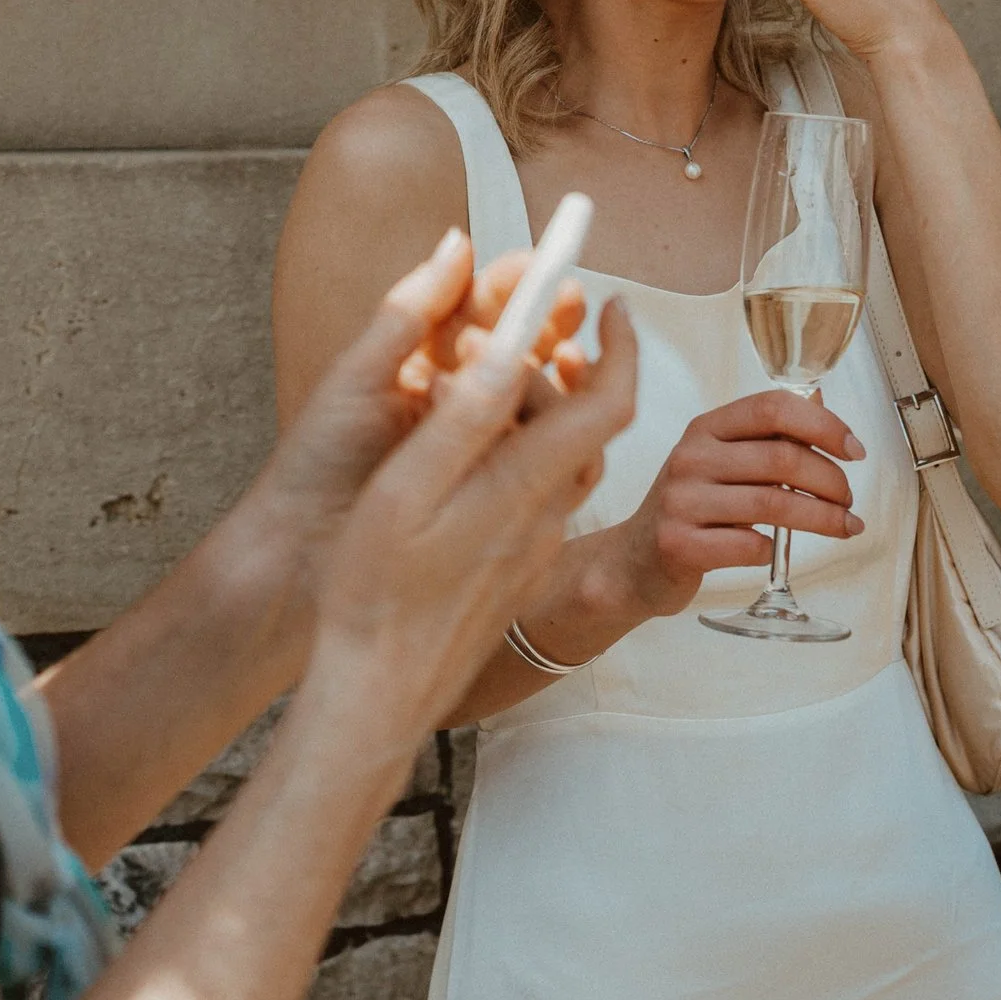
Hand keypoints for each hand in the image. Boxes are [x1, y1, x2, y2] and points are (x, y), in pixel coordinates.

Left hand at [257, 230, 588, 537]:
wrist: (297, 560)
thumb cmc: (317, 465)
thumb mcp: (358, 378)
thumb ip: (408, 311)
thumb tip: (459, 240)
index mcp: (422, 356)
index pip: (482, 305)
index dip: (516, 284)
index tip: (544, 267)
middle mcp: (456, 389)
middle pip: (519, 341)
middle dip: (548, 318)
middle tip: (569, 305)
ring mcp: (477, 437)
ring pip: (534, 391)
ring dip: (552, 369)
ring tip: (559, 358)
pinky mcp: (490, 483)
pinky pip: (534, 447)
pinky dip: (552, 427)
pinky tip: (559, 415)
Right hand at [307, 289, 639, 732]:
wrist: (382, 693)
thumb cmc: (377, 594)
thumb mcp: (405, 491)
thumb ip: (463, 420)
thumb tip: (508, 351)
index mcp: (521, 487)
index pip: (609, 404)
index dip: (623, 347)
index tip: (616, 306)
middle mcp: (545, 516)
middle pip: (591, 426)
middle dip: (577, 369)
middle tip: (535, 332)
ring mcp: (536, 546)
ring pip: (567, 461)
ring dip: (552, 414)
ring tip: (502, 384)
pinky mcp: (518, 567)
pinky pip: (543, 493)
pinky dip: (530, 454)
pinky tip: (480, 456)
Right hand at [601, 390, 867, 618]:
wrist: (633, 562)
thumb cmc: (691, 508)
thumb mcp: (718, 462)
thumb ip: (764, 441)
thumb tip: (825, 416)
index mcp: (706, 428)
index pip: (772, 408)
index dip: (823, 425)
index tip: (854, 450)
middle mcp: (691, 458)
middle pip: (781, 458)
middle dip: (831, 480)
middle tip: (848, 500)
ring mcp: (681, 501)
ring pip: (773, 504)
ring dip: (822, 518)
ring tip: (844, 526)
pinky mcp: (679, 545)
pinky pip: (749, 546)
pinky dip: (775, 550)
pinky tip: (778, 552)